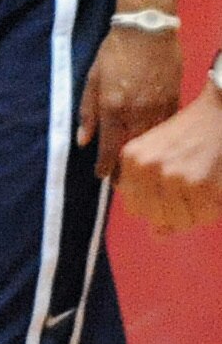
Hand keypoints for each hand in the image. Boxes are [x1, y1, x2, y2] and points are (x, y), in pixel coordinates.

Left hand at [78, 22, 184, 168]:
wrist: (147, 30)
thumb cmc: (114, 53)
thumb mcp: (92, 79)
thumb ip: (87, 111)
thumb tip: (82, 140)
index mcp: (112, 106)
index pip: (108, 145)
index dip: (105, 165)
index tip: (102, 176)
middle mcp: (136, 111)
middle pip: (132, 149)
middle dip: (125, 167)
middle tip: (119, 181)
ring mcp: (158, 107)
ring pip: (151, 141)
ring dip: (143, 156)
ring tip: (136, 169)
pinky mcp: (174, 100)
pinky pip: (166, 128)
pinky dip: (158, 139)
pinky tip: (153, 147)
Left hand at [118, 82, 221, 230]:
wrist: (221, 110)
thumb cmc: (192, 132)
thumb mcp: (159, 153)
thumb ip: (151, 192)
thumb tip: (158, 234)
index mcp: (131, 158)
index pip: (136, 208)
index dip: (158, 206)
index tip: (174, 190)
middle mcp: (147, 168)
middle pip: (158, 218)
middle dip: (178, 211)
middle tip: (194, 186)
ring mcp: (174, 176)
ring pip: (183, 220)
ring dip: (198, 210)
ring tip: (205, 185)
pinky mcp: (201, 184)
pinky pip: (205, 215)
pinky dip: (214, 208)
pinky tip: (216, 186)